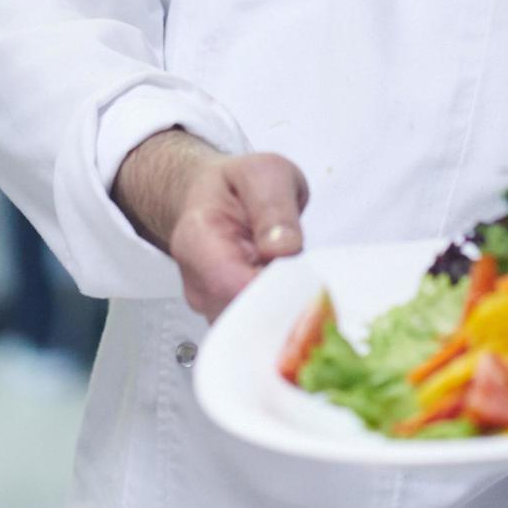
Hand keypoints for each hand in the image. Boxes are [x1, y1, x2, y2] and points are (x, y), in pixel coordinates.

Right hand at [114, 130, 308, 320]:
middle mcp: (198, 284)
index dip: (274, 289)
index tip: (303, 277)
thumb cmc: (238, 186)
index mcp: (198, 241)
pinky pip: (257, 333)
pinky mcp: (228, 319)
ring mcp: (211, 308)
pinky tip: (292, 295)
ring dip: (285, 312)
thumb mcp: (263, 173)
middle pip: (245, 317)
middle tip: (310, 281)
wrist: (212, 198)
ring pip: (254, 331)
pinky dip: (280, 319)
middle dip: (284, 304)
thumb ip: (274, 205)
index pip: (233, 286)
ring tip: (299, 282)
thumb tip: (284, 247)